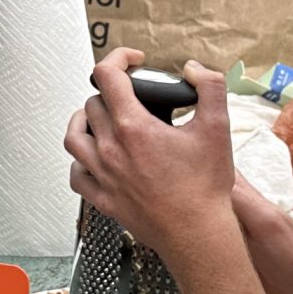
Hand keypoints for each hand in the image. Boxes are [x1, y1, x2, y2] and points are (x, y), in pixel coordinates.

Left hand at [61, 47, 237, 269]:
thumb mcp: (218, 128)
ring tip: (101, 118)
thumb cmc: (205, 189)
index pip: (107, 76)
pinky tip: (94, 158)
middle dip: (111, 93)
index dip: (118, 59)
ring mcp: (103, 176)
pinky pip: (76, 176)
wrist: (198, 234)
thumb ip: (210, 88)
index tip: (133, 61)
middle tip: (130, 96)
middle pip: (92, 105)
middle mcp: (110, 150)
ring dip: (85, 121)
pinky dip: (80, 161)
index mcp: (133, 128)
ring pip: (74, 137)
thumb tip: (194, 69)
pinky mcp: (103, 200)